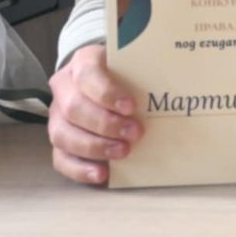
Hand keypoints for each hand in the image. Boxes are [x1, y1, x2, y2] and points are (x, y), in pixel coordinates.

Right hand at [48, 44, 142, 185]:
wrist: (106, 78)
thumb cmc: (125, 73)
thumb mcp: (134, 64)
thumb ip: (146, 73)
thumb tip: (178, 92)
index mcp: (83, 62)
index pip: (88, 75)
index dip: (107, 93)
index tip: (132, 107)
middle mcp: (64, 87)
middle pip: (73, 108)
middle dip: (105, 124)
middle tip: (135, 133)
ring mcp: (57, 115)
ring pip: (63, 135)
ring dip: (95, 147)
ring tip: (123, 152)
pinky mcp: (59, 140)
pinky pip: (60, 158)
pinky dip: (80, 169)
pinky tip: (102, 174)